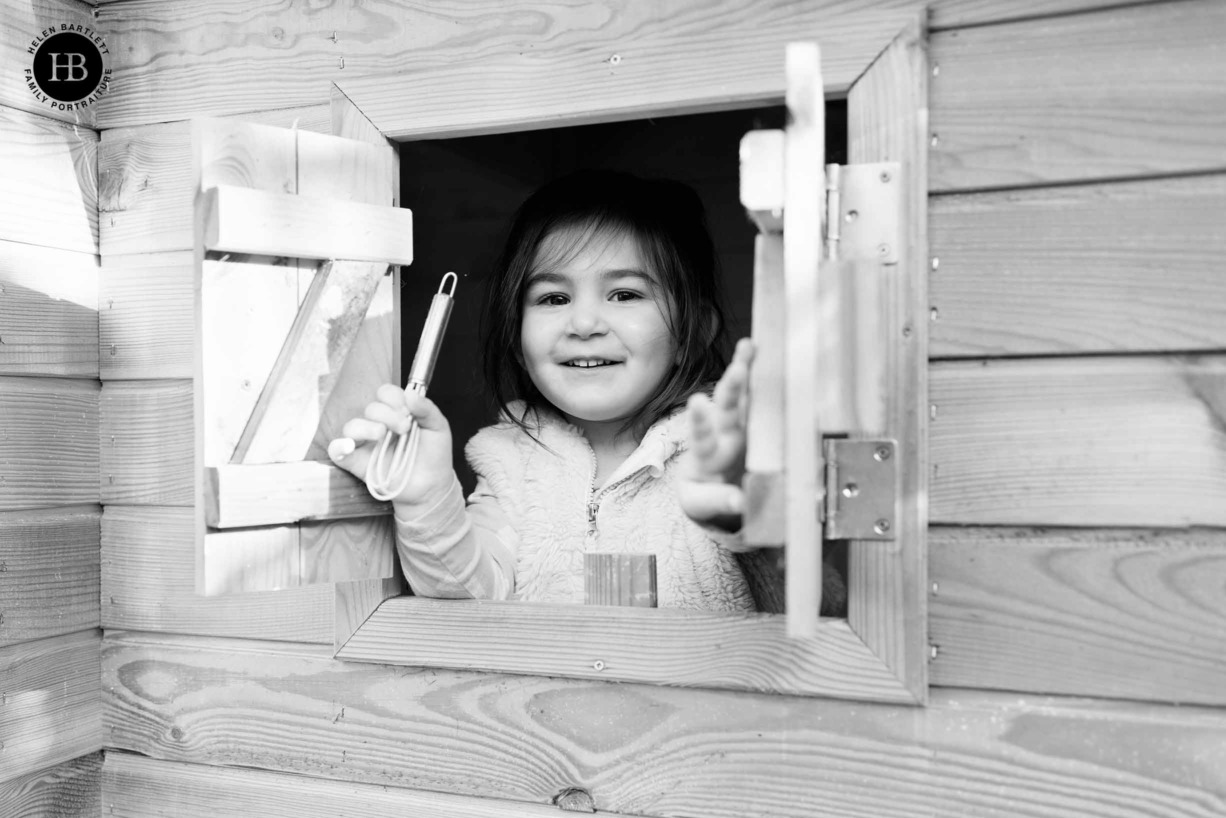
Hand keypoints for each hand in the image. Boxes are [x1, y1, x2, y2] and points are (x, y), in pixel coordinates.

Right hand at [327, 384, 454, 505]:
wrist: (432, 486)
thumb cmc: (434, 455)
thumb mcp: (438, 427)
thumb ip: (426, 408)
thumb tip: (410, 393)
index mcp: (396, 412)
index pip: (385, 393)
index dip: (394, 397)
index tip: (408, 411)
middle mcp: (379, 424)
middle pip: (371, 408)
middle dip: (388, 414)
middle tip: (404, 428)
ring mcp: (367, 443)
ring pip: (352, 426)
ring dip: (367, 426)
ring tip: (382, 434)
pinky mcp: (357, 462)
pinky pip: (337, 451)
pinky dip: (339, 446)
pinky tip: (349, 446)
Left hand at [677, 338, 752, 529]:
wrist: (715, 492)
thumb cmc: (705, 496)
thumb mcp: (701, 504)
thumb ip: (717, 501)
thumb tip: (739, 502)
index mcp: (706, 455)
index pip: (702, 438)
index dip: (700, 421)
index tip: (697, 403)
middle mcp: (723, 435)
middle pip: (726, 409)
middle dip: (731, 389)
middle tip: (738, 370)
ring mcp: (742, 427)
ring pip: (745, 397)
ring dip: (746, 370)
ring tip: (748, 345)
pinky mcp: (760, 427)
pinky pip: (764, 402)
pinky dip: (769, 382)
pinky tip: (776, 358)